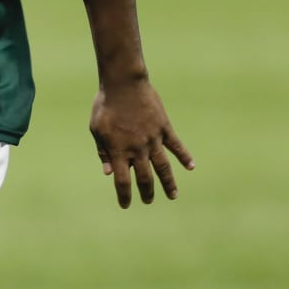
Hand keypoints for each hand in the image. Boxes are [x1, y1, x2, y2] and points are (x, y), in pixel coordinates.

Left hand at [89, 77, 193, 207]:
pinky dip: (185, 156)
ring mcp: (153, 139)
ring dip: (168, 183)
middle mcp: (137, 149)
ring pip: (163, 167)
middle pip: (144, 178)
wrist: (124, 83)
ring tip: (173, 196)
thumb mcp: (97, 129)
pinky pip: (177, 145)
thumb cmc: (105, 106)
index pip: (122, 181)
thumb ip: (103, 151)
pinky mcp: (164, 128)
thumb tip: (107, 173)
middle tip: (148, 201)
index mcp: (119, 151)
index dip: (124, 195)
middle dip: (146, 192)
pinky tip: (191, 167)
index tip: (126, 205)